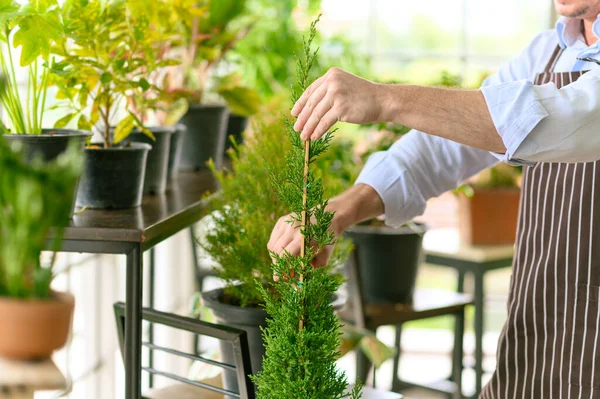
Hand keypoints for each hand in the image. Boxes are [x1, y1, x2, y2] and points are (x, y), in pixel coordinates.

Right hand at [266, 185, 383, 271]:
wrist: (327, 216)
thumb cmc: (326, 238)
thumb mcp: (324, 256)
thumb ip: (312, 267)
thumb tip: (299, 277)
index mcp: (302, 238)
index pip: (285, 256)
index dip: (280, 269)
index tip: (278, 279)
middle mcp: (292, 229)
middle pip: (277, 252)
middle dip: (278, 265)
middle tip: (284, 274)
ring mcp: (285, 223)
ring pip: (272, 246)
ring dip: (276, 257)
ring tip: (285, 262)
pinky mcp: (281, 221)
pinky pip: (273, 238)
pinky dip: (275, 247)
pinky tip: (284, 251)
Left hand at [292, 68, 386, 140]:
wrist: (383, 100)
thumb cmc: (364, 97)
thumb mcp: (345, 87)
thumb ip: (329, 92)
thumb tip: (311, 108)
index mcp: (331, 74)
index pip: (311, 90)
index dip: (301, 104)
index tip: (294, 114)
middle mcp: (332, 81)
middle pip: (312, 103)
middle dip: (302, 118)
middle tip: (296, 129)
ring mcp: (336, 93)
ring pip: (316, 113)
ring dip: (308, 127)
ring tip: (303, 136)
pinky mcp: (341, 107)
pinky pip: (325, 121)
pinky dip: (318, 130)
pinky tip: (314, 137)